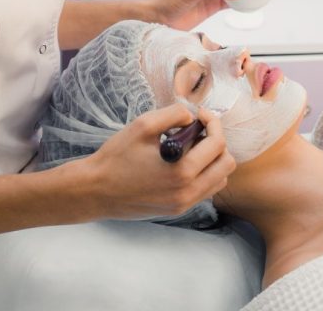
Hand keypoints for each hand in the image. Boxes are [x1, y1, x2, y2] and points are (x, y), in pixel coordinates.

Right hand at [85, 104, 234, 220]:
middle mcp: (188, 192)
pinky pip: (205, 190)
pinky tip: (183, 161)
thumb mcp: (143, 126)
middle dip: (216, 140)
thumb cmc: (117, 157)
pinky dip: (203, 173)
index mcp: (182, 171)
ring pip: (219, 179)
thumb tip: (192, 116)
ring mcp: (184, 204)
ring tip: (190, 145)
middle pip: (227, 164)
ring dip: (212, 159)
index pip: (218, 144)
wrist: (96, 190)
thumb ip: (173, 115)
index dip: (213, 122)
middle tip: (197, 129)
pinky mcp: (177, 209)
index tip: (199, 114)